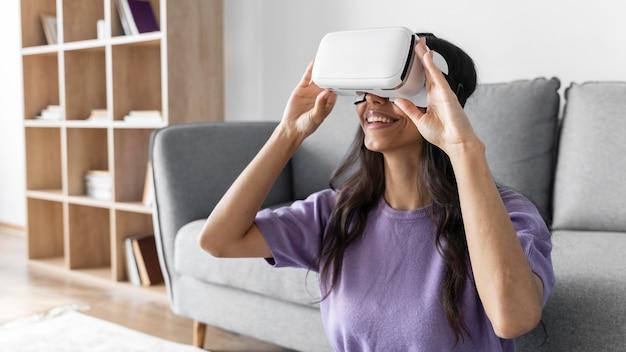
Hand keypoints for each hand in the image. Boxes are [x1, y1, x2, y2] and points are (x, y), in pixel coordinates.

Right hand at [278, 60, 336, 139]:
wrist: (291, 128)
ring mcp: (311, 91)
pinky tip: (313, 63)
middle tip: (336, 62)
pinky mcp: (302, 89)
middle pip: (328, 80)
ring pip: (318, 77)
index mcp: (328, 102)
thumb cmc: (306, 126)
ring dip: (321, 69)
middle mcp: (320, 95)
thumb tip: (325, 93)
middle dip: (332, 72)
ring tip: (326, 58)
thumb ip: (321, 105)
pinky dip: (310, 70)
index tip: (343, 74)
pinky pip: (307, 77)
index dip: (339, 81)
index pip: (336, 89)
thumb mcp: (316, 117)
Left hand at [394, 38, 481, 157]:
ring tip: (420, 45)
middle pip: (429, 70)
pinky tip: (427, 58)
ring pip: (433, 71)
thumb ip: (409, 109)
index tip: (415, 56)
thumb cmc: (442, 135)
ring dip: (426, 57)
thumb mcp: (419, 120)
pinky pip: (438, 78)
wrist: (455, 143)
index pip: (424, 78)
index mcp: (433, 98)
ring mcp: (444, 93)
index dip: (420, 66)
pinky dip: (432, 67)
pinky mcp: (447, 95)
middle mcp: (439, 93)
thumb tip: (398, 100)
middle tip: (417, 43)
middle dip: (423, 56)